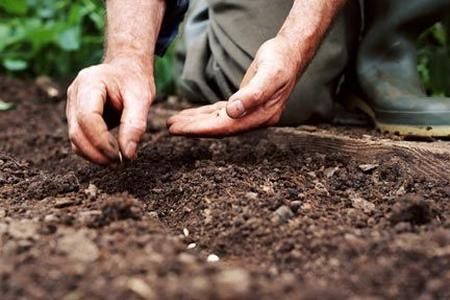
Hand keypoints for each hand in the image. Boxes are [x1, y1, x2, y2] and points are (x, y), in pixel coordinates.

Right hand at [66, 58, 153, 164]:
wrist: (126, 69)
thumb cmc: (134, 80)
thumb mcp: (142, 98)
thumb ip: (135, 125)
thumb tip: (127, 155)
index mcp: (89, 83)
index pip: (87, 118)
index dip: (102, 141)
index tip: (120, 155)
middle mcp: (75, 93)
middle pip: (76, 131)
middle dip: (96, 152)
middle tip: (119, 163)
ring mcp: (72, 105)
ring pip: (75, 138)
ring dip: (93, 154)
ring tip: (117, 160)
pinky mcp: (75, 116)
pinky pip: (79, 138)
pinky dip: (92, 150)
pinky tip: (111, 154)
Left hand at [168, 36, 300, 136]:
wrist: (291, 53)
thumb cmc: (281, 62)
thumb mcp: (269, 75)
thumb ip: (252, 94)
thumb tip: (232, 112)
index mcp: (261, 116)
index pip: (225, 127)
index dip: (201, 129)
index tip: (180, 129)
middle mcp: (254, 119)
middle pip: (218, 127)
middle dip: (194, 128)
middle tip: (170, 127)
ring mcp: (250, 113)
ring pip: (217, 121)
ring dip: (196, 122)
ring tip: (175, 122)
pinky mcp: (244, 104)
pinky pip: (220, 113)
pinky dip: (205, 114)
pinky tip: (192, 115)